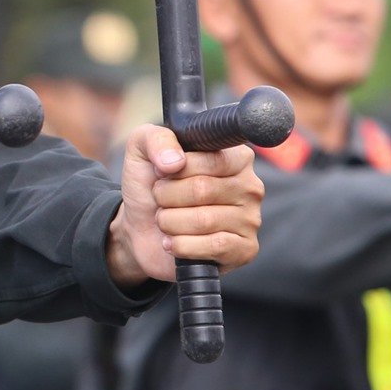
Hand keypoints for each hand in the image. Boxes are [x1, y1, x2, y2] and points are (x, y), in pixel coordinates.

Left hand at [106, 125, 262, 287]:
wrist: (140, 229)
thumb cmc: (149, 186)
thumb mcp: (143, 151)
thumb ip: (156, 139)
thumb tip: (174, 161)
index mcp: (235, 156)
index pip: (210, 159)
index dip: (176, 170)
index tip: (163, 173)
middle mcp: (249, 186)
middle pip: (203, 190)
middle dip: (167, 197)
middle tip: (159, 200)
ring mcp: (250, 219)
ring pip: (204, 220)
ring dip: (170, 222)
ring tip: (165, 220)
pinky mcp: (244, 250)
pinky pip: (214, 247)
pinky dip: (182, 245)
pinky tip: (172, 242)